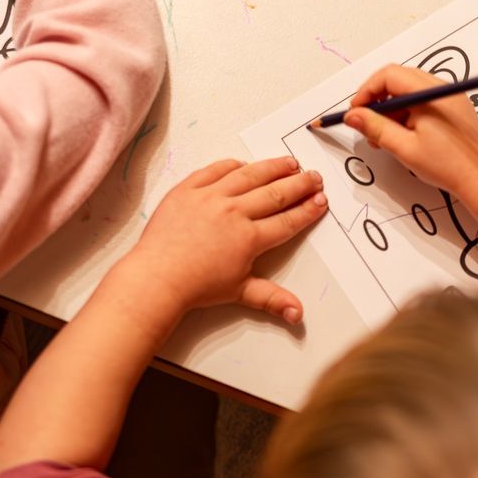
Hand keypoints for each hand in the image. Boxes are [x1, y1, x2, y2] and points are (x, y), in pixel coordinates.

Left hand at [120, 157, 326, 324]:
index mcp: (249, 238)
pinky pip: (215, 169)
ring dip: (273, 167)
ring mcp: (211, 197)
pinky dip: (233, 165)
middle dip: (300, 184)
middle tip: (314, 177)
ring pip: (250, 175)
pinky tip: (245, 164)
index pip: (287, 220)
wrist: (156, 277)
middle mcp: (234, 213)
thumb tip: (298, 314)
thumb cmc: (195, 286)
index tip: (321, 200)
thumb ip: (272, 298)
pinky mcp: (189, 189)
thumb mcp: (239, 292)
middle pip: (275, 193)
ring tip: (290, 163)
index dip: (307, 210)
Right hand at [343, 64, 477, 199]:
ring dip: (392, 109)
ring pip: (410, 91)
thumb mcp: (404, 148)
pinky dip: (408, 113)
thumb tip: (353, 115)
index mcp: (431, 93)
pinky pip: (424, 101)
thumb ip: (376, 128)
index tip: (356, 111)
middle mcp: (442, 88)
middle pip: (399, 79)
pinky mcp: (453, 107)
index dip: (368, 90)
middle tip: (367, 125)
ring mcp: (450, 96)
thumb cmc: (448, 165)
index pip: (389, 75)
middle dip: (378, 100)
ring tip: (385, 138)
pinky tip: (403, 136)